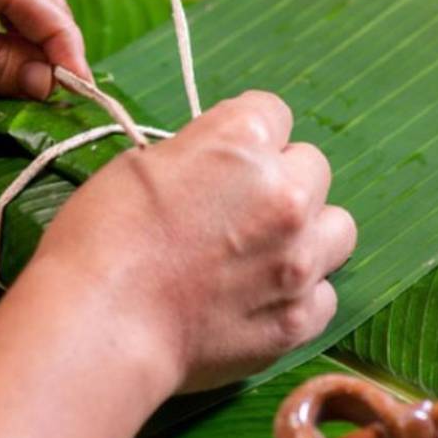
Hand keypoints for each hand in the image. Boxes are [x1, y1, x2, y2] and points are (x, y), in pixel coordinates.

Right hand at [31, 91, 356, 395]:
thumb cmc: (100, 238)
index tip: (222, 161)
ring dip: (306, 235)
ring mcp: (300, 259)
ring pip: (338, 228)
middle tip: (236, 211)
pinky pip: (324, 295)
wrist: (102, 325)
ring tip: (262, 255)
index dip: (245, 137)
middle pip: (312, 167)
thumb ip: (196, 158)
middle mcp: (285, 191)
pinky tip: (256, 302)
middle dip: (280, 181)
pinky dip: (297, 296)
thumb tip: (215, 172)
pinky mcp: (300, 318)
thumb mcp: (138, 166)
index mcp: (241, 140)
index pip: (272, 112)